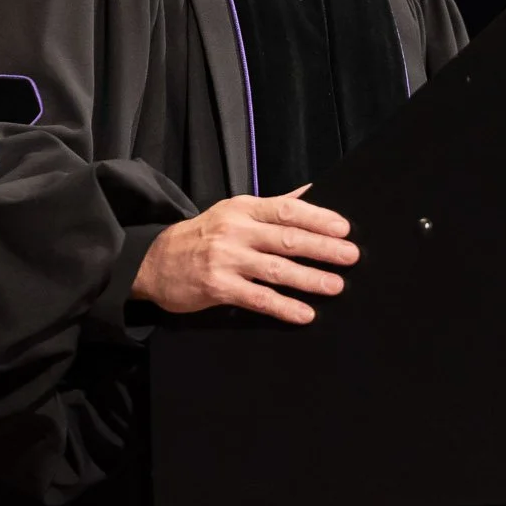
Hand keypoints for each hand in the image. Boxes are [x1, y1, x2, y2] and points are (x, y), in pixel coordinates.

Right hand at [131, 187, 357, 324]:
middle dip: (322, 248)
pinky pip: (258, 298)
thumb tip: (312, 192)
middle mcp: (235, 231)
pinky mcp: (218, 287)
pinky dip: (284, 307)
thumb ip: (274, 206)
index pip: (286, 210)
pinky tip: (305, 314)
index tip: (344, 228)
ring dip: (309, 278)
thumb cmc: (203, 236)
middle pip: (286, 238)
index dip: (317, 218)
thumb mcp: (234, 212)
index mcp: (243, 208)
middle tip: (351, 256)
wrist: (155, 262)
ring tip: (336, 286)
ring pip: (276, 269)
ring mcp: (226, 259)